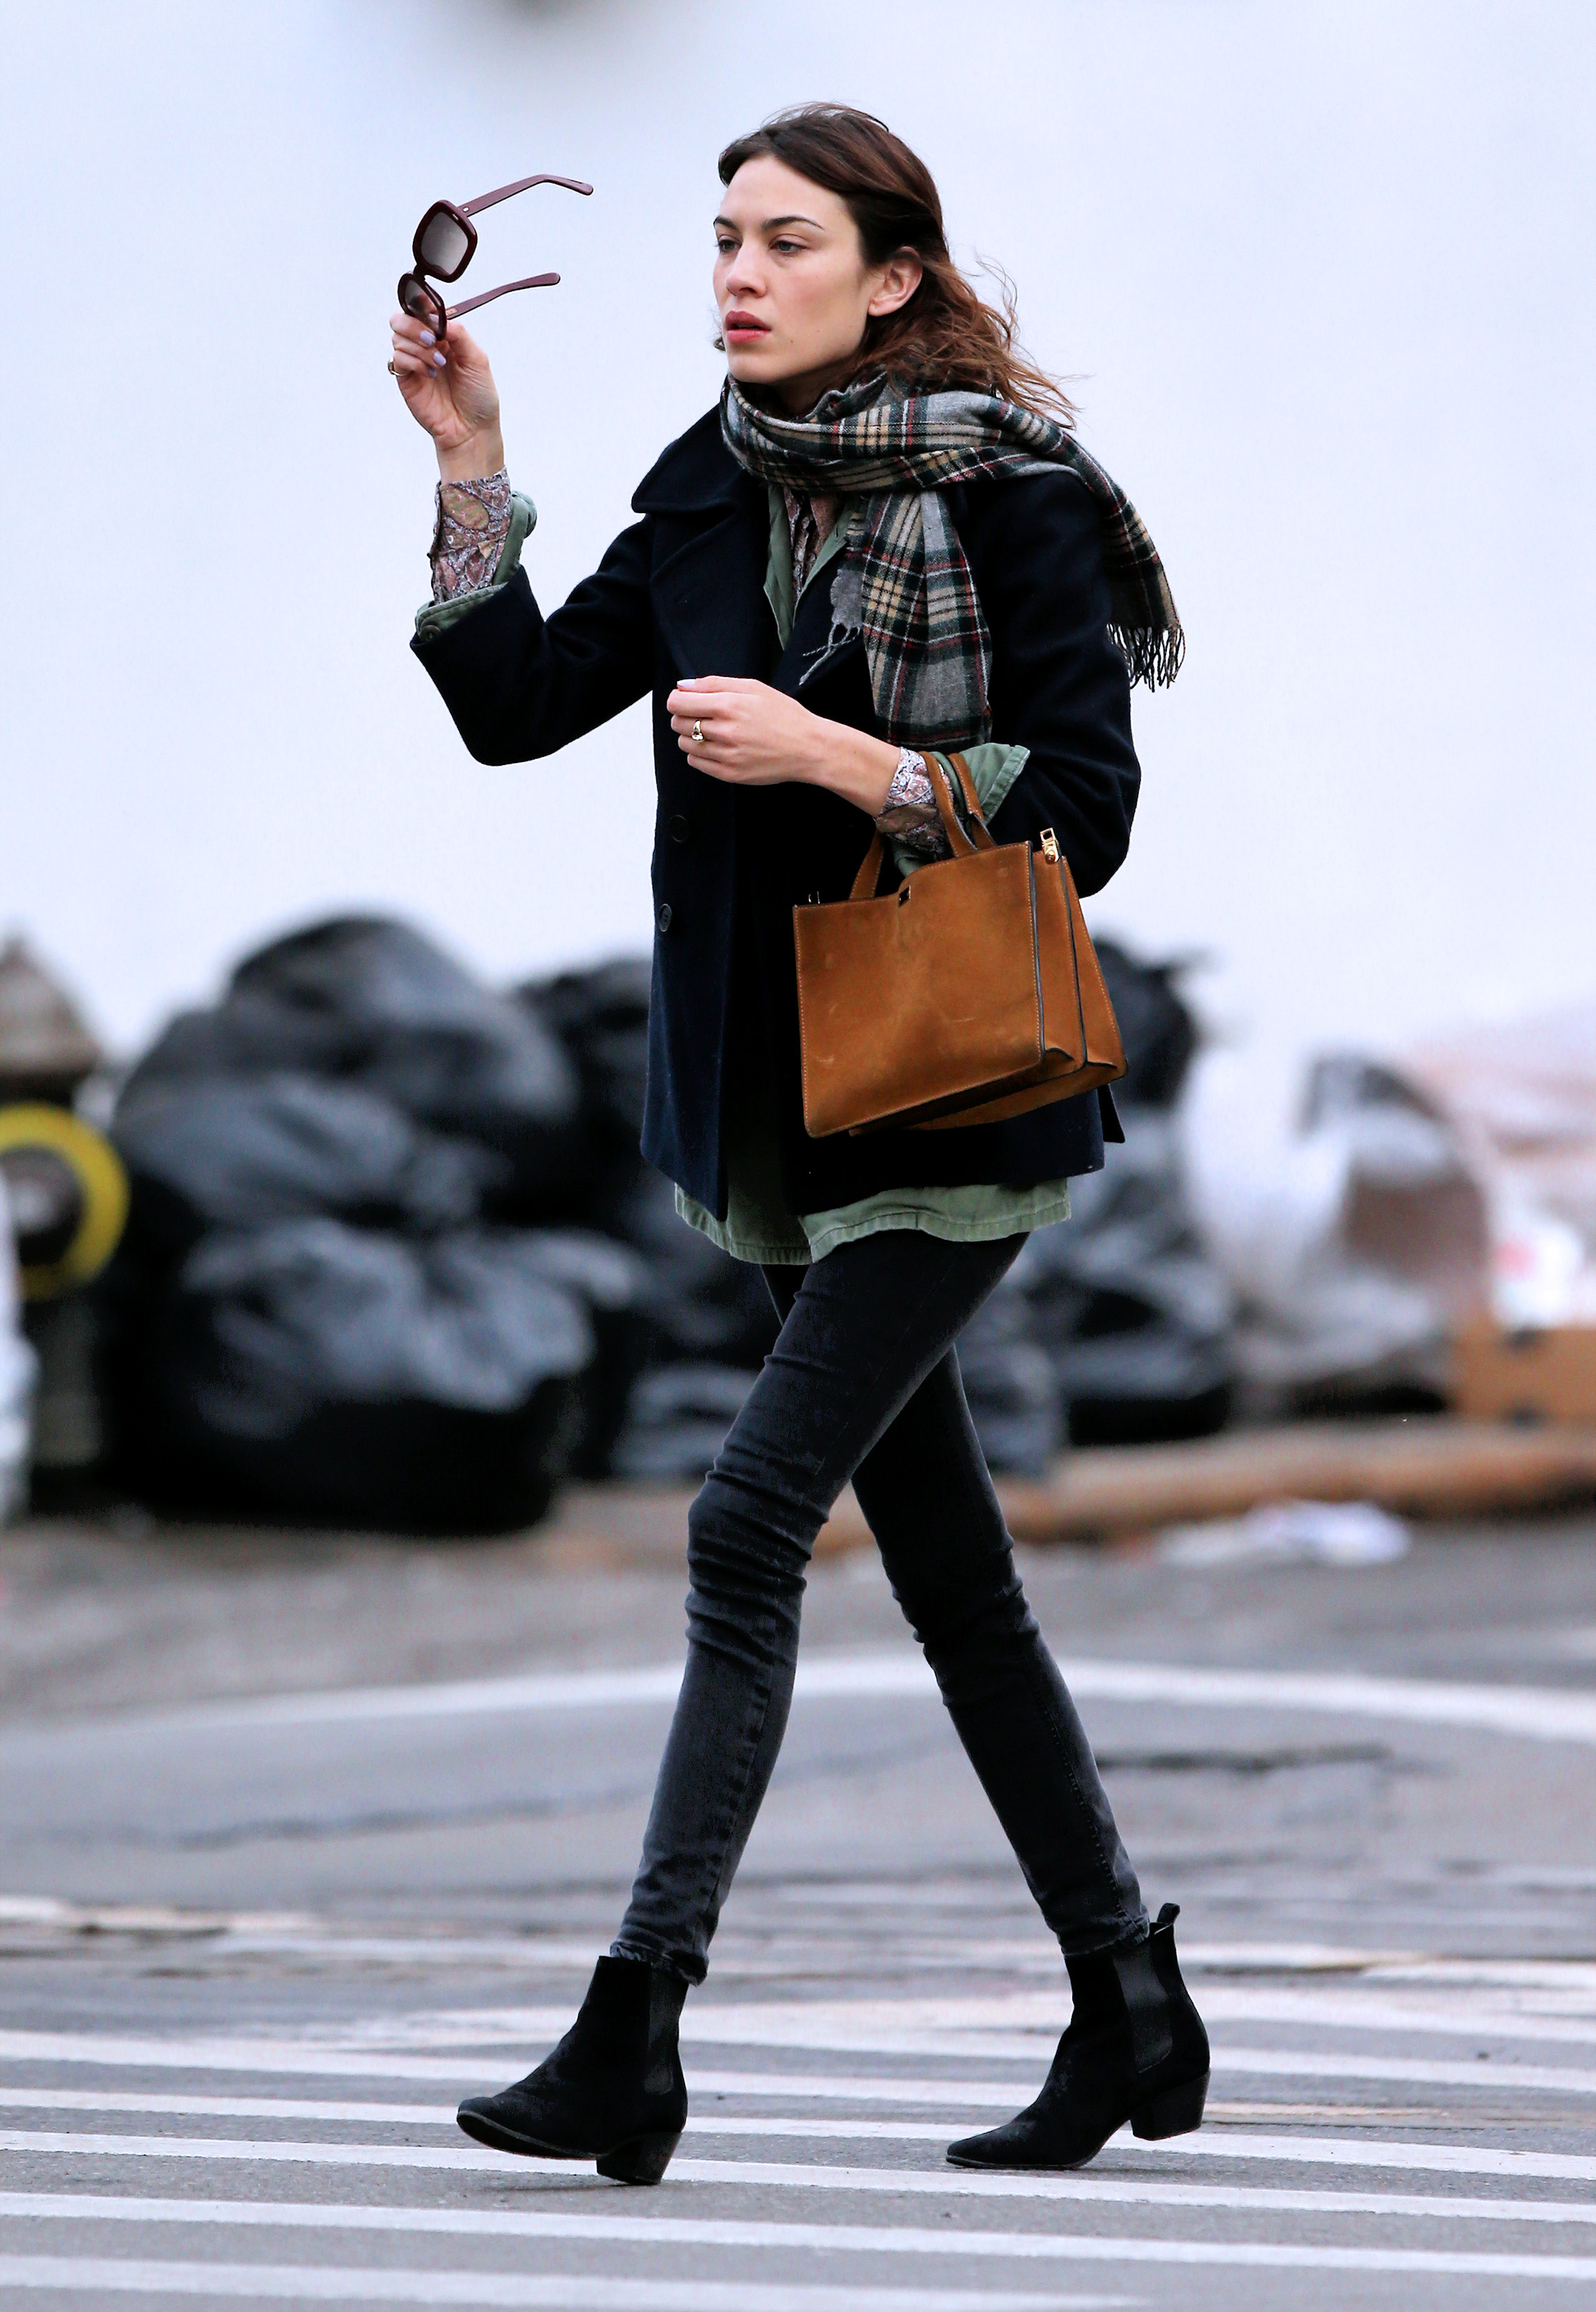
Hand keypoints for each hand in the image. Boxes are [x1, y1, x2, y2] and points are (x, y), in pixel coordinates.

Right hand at [388, 309, 504, 480]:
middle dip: (413, 324)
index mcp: (444, 337)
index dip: (419, 303)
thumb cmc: (478, 396)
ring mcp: (414, 362)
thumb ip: (458, 333)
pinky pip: (397, 358)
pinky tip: (429, 373)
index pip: (422, 310)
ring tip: (438, 364)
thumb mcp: (477, 358)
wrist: (472, 429)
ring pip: (397, 337)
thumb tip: (436, 317)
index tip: (426, 307)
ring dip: (418, 347)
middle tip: (431, 339)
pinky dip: (412, 361)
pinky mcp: (406, 379)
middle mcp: (425, 346)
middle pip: (401, 319)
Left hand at [667, 677, 898, 811]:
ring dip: (692, 737)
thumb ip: (714, 683)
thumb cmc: (784, 715)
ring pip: (685, 744)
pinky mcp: (729, 774)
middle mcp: (724, 731)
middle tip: (704, 716)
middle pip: (678, 723)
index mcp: (728, 705)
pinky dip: (700, 754)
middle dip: (685, 717)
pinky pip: (696, 762)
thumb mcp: (753, 688)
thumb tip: (682, 686)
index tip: (685, 701)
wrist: (808, 749)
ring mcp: (726, 756)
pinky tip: (718, 748)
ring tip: (714, 733)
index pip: (677, 703)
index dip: (677, 700)